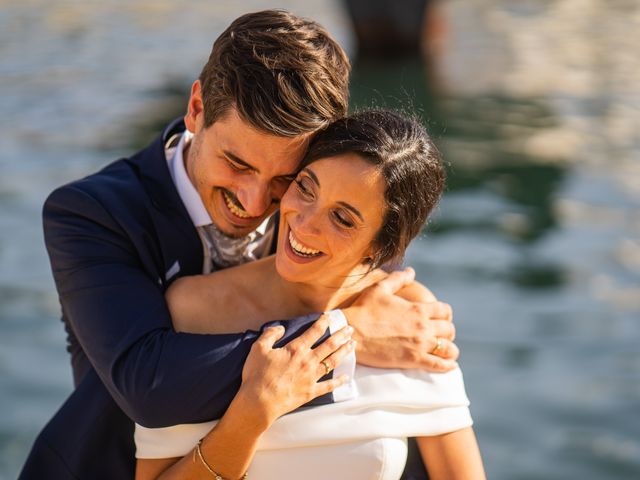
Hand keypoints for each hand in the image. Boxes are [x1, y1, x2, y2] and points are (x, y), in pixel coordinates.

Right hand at [237, 315, 354, 429]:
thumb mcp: (258, 348)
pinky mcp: (312, 391)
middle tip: (350, 328)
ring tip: (353, 344)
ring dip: (344, 351)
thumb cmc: (257, 375)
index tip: (330, 317)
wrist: (259, 402)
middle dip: (341, 335)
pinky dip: (339, 381)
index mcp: (296, 349)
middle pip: (330, 345)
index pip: (314, 331)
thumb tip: (281, 327)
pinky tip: (347, 377)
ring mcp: (312, 377)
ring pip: (333, 361)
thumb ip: (270, 334)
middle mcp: (308, 361)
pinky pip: (329, 385)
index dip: (323, 322)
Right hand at [343, 267, 457, 371]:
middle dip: (448, 332)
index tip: (441, 319)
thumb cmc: (363, 310)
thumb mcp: (380, 289)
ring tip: (446, 352)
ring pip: (449, 348)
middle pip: (449, 330)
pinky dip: (448, 366)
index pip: (445, 311)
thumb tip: (411, 271)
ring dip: (450, 350)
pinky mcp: (413, 360)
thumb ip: (398, 279)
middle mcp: (423, 326)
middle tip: (441, 336)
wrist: (351, 333)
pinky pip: (439, 365)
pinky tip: (449, 365)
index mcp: (417, 309)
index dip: (446, 315)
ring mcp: (420, 344)